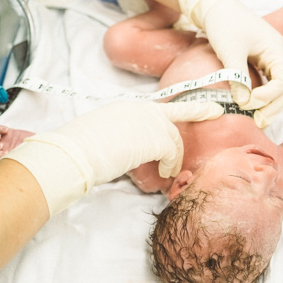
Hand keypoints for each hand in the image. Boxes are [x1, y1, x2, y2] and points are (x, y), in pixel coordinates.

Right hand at [4, 100, 221, 215]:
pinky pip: (171, 153)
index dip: (181, 112)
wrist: (74, 153)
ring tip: (168, 173)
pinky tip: (163, 174)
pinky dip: (170, 165)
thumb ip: (120, 138)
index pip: (157, 110)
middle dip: (189, 124)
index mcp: (126, 108)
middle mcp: (139, 110)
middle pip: (171, 121)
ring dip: (173, 157)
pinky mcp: (155, 138)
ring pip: (173, 138)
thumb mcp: (101, 137)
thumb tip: (123, 152)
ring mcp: (149, 122)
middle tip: (199, 132)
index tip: (208, 107)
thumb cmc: (79, 151)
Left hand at [180, 0, 282, 128]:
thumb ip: (237, 77)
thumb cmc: (225, 24)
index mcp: (278, 49)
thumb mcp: (230, 51)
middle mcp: (278, 55)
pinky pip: (267, 83)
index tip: (248, 103)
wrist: (215, 7)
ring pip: (277, 88)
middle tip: (258, 123)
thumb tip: (242, 103)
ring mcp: (270, 58)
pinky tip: (251, 107)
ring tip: (257, 121)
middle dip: (273, 107)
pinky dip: (262, 96)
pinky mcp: (260, 61)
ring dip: (269, 104)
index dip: (269, 97)